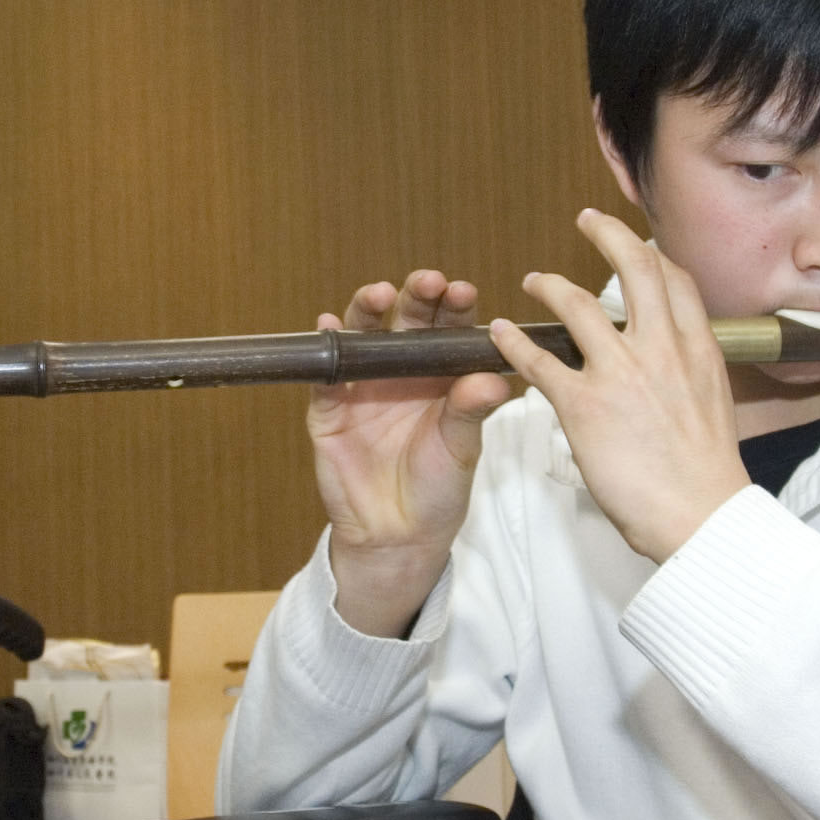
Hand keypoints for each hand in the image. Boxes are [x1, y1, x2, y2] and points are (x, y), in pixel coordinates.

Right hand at [311, 270, 513, 636]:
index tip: (463, 291)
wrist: (397, 536)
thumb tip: (493, 379)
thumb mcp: (462, 449)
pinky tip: (330, 324)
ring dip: (368, 309)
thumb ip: (472, 411)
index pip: (447, 327)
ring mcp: (363, 386)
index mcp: (440, 375)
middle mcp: (402, 371)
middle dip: (416, 295)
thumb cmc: (439, 489)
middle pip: (406, 320)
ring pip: (363, 335)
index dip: (454, 306)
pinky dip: (327, 347)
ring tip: (379, 295)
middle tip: (428, 283)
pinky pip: (326, 373)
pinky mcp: (330, 408)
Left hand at [491, 210, 747, 564]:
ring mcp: (622, 373)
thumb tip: (682, 365)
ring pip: (578, 304)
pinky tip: (500, 333)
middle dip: (608, 234)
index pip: (676, 280)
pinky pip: (540, 361)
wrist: (702, 514)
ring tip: (533, 281)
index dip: (653, 253)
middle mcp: (661, 349)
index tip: (637, 244)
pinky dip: (514, 342)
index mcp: (697, 349)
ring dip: (550, 285)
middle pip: (635, 267)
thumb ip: (693, 373)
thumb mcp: (714, 404)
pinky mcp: (585, 405)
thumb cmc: (707, 473)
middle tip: (587, 221)